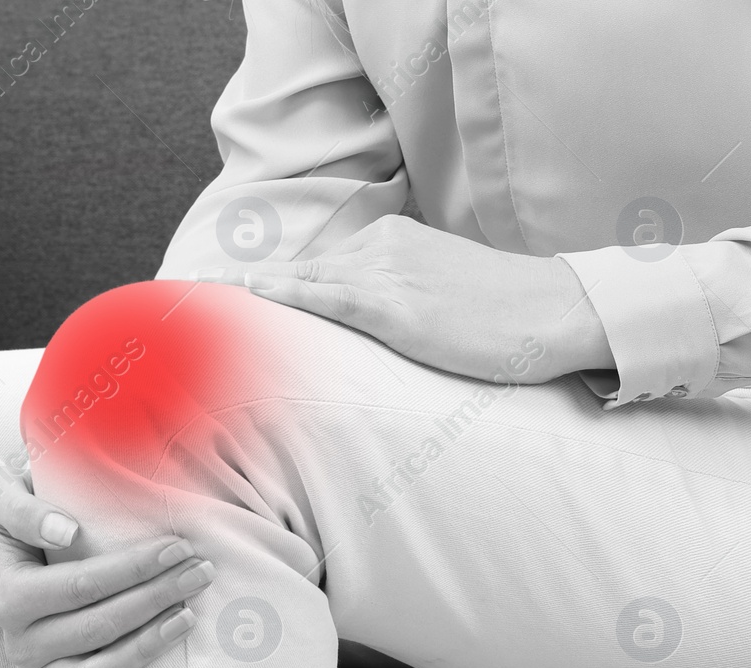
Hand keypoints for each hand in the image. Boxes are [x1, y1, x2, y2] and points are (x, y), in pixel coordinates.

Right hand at [0, 478, 216, 667]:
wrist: (8, 558)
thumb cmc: (20, 523)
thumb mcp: (4, 499)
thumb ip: (23, 509)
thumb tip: (66, 531)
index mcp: (10, 594)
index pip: (83, 585)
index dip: (135, 568)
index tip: (179, 548)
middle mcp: (19, 640)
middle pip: (100, 626)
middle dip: (158, 598)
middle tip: (200, 573)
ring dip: (148, 646)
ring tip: (188, 616)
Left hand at [184, 214, 614, 381]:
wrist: (558, 311)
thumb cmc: (513, 316)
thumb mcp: (451, 299)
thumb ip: (407, 307)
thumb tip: (378, 341)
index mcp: (396, 243)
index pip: (319, 267)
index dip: (272, 289)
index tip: (223, 301)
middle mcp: (382, 248)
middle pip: (300, 273)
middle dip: (249, 296)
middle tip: (192, 312)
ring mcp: (386, 273)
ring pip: (301, 283)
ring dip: (251, 300)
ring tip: (198, 313)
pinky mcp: (393, 305)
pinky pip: (319, 299)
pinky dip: (276, 300)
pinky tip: (241, 305)